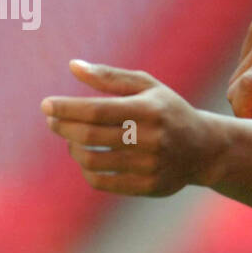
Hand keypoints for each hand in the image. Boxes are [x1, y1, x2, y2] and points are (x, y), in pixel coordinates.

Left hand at [41, 60, 220, 196]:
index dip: (66, 108)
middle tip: (52, 121)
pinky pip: (103, 182)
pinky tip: (86, 158)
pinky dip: (87, 170)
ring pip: (92, 160)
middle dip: (63, 127)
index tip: (46, 105)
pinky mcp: (148, 186)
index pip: (96, 110)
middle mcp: (151, 138)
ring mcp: (150, 165)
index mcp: (149, 110)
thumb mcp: (147, 86)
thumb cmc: (168, 111)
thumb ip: (110, 77)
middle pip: (90, 136)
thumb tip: (73, 66)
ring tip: (71, 139)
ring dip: (73, 148)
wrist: (205, 149)